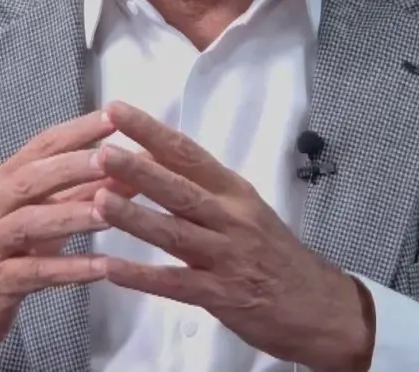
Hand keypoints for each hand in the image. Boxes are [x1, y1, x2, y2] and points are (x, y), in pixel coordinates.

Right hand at [0, 110, 127, 369]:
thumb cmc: (5, 246)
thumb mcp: (40, 212)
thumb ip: (80, 189)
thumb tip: (130, 165)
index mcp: (7, 178)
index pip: (43, 145)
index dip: (77, 130)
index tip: (114, 116)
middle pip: (32, 178)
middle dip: (72, 166)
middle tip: (110, 157)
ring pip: (30, 224)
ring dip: (71, 215)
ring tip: (109, 212)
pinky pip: (35, 273)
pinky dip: (69, 269)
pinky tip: (102, 267)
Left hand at [94, 101, 375, 371]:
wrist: (321, 306)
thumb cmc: (275, 253)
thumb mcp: (245, 210)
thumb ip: (202, 188)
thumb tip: (152, 156)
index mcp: (234, 192)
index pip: (189, 153)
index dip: (152, 131)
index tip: (118, 111)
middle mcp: (232, 218)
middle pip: (180, 189)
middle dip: (139, 170)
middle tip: (102, 152)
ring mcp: (228, 257)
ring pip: (176, 233)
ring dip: (135, 217)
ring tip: (97, 201)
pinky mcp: (223, 295)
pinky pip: (177, 284)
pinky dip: (143, 277)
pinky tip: (112, 268)